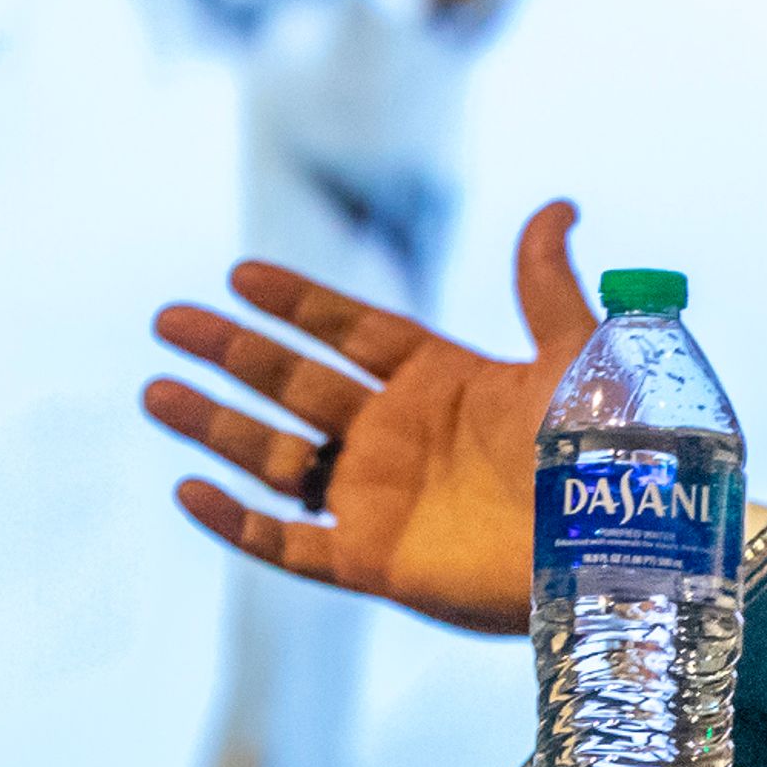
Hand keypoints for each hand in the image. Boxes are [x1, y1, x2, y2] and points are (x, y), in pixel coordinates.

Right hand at [143, 200, 597, 634]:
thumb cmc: (604, 452)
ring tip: (154, 390)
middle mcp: (399, 436)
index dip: (298, 303)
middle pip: (296, 384)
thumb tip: (557, 204)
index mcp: (442, 381)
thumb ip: (547, 286)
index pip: (351, 331)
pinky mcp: (373, 561)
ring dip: (216, 425)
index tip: (240, 274)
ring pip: (276, 456)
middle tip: (168, 319)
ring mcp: (380, 499)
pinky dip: (237, 521)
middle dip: (232, 352)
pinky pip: (288, 542)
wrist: (612, 548)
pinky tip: (190, 489)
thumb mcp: (575, 355)